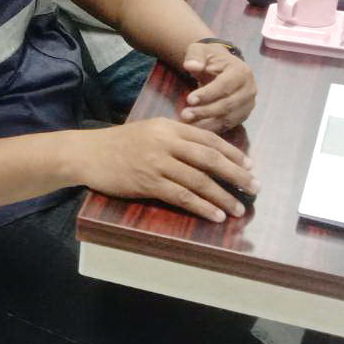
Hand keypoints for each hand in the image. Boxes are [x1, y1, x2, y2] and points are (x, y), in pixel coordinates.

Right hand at [71, 118, 257, 222]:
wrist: (87, 154)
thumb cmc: (119, 144)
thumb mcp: (149, 131)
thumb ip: (175, 138)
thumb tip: (206, 152)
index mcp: (169, 127)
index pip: (209, 139)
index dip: (233, 153)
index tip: (251, 165)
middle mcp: (166, 142)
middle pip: (210, 159)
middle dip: (237, 174)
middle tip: (255, 187)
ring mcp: (157, 162)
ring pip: (199, 180)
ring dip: (223, 196)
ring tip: (239, 209)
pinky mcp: (148, 182)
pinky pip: (182, 196)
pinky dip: (202, 207)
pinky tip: (216, 216)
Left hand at [180, 43, 257, 132]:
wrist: (221, 66)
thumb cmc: (209, 58)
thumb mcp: (200, 51)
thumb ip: (195, 57)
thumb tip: (191, 66)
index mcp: (241, 71)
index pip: (225, 85)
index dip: (207, 94)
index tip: (189, 100)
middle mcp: (250, 89)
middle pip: (228, 104)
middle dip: (205, 111)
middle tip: (185, 115)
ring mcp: (249, 104)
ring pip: (229, 118)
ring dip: (207, 123)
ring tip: (188, 123)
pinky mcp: (243, 115)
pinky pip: (229, 125)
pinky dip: (212, 129)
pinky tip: (196, 129)